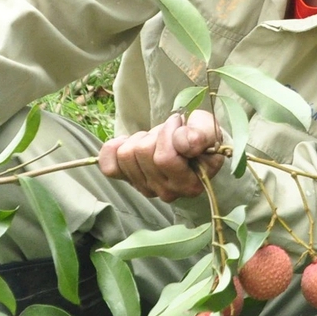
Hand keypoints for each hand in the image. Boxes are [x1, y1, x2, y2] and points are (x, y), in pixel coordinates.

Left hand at [99, 109, 223, 201]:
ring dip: (140, 138)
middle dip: (155, 134)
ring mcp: (146, 188)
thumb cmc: (201, 137)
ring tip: (156, 138)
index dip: (168, 133)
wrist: (192, 144)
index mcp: (190, 184)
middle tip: (168, 131)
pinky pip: (109, 166)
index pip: (164, 158)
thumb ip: (201, 135)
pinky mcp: (129, 181)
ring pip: (126, 156)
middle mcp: (167, 192)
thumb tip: (185, 144)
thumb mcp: (207, 129)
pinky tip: (129, 142)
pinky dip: (114, 148)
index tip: (179, 123)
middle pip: (143, 154)